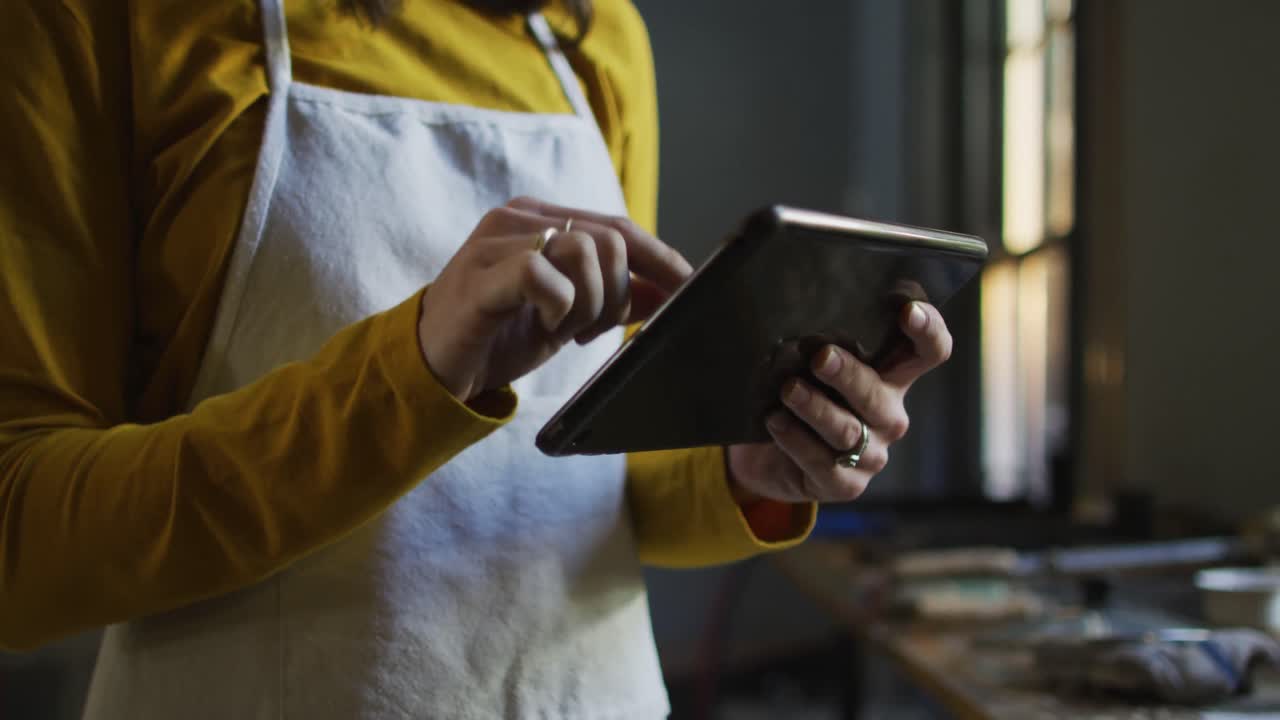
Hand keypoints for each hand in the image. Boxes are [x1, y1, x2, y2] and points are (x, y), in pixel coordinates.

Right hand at [417, 197, 692, 401]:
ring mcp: (496, 241)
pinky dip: (558, 309)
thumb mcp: (567, 316)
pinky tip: (543, 326)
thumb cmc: (497, 336)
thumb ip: (612, 296)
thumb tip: (664, 290)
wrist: (431, 369)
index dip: (660, 258)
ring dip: (588, 305)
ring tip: (562, 330)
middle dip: (617, 295)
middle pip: (611, 239)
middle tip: (590, 330)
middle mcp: (519, 218)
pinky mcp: (480, 274)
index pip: (619, 226)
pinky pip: (545, 277)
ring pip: (584, 253)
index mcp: (541, 218)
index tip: (688, 288)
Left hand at [726, 302, 953, 503]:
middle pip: (880, 393)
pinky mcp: (845, 485)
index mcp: (891, 375)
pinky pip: (823, 463)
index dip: (928, 329)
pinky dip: (795, 441)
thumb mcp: (802, 359)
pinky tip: (775, 422)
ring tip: (787, 390)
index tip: (907, 309)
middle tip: (820, 356)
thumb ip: (806, 328)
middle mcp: (888, 414)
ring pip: (847, 430)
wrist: (764, 453)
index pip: (930, 350)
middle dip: (850, 374)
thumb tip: (767, 286)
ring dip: (815, 408)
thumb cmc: (790, 391)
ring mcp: (871, 453)